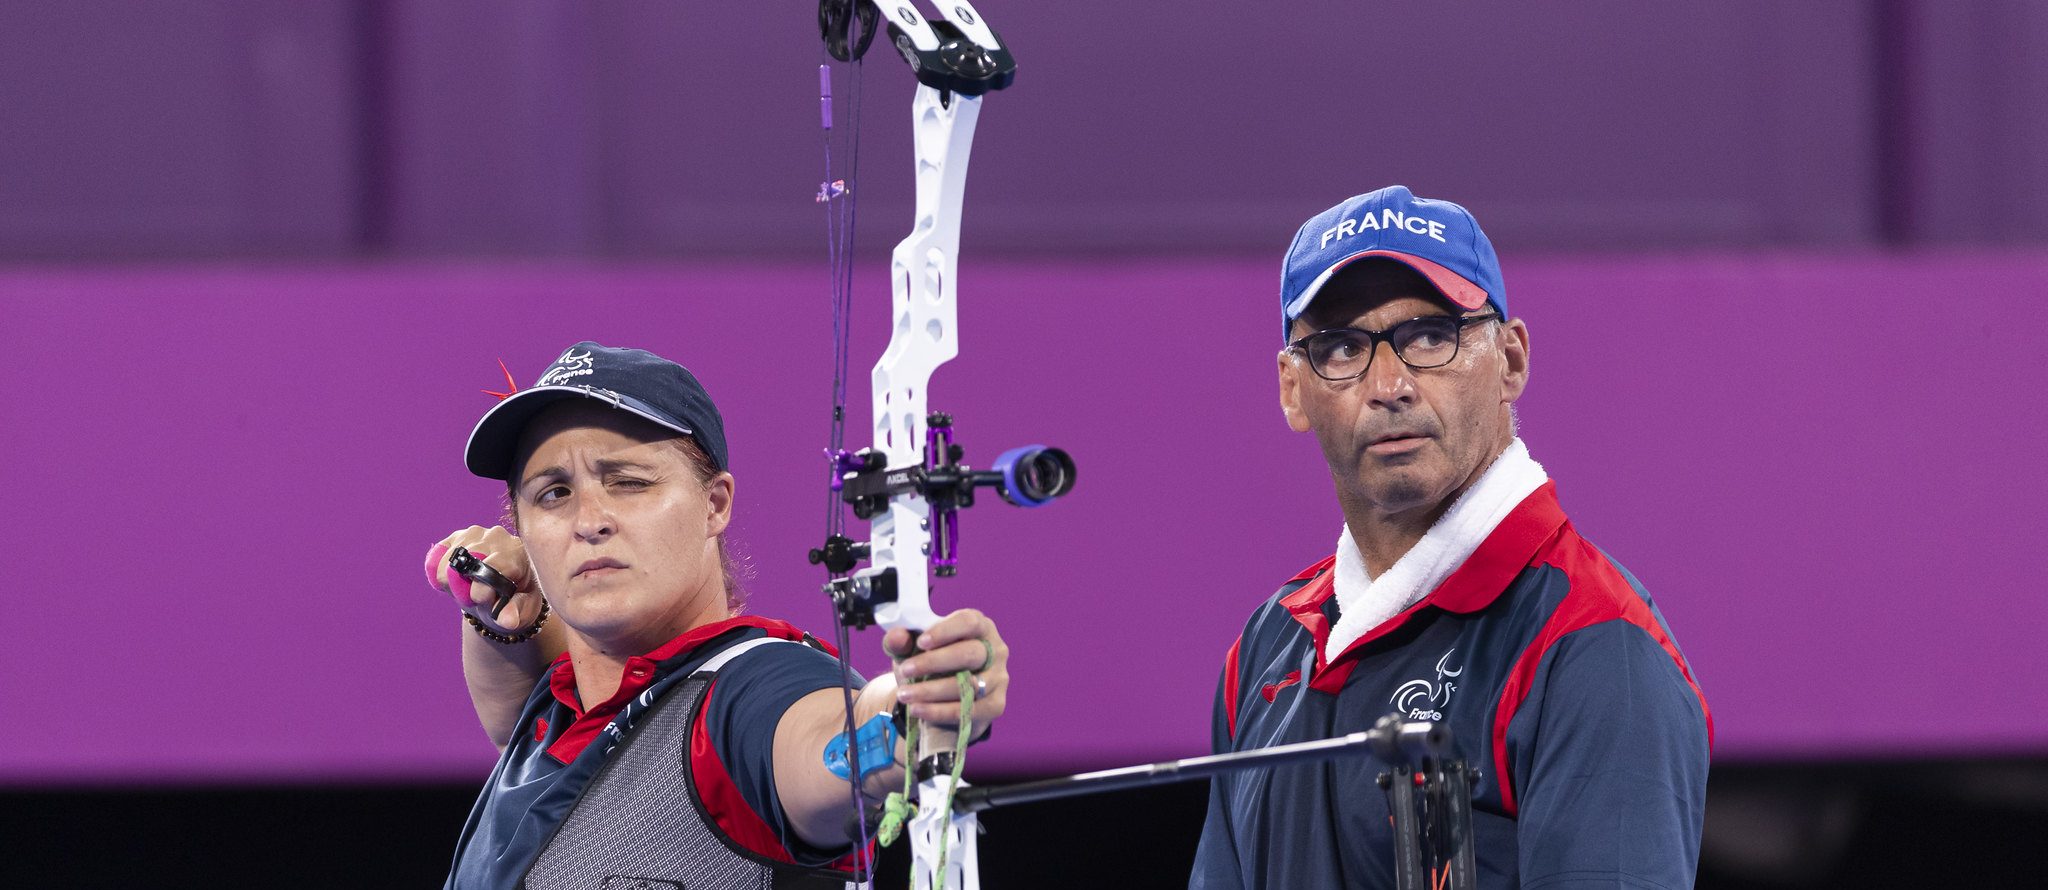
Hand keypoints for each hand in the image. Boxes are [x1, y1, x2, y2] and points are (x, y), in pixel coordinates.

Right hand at [424, 526, 542, 632]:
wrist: (503, 590)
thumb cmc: (518, 598)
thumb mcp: (524, 610)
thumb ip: (515, 613)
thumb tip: (507, 620)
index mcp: (517, 551)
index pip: (494, 564)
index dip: (482, 588)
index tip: (481, 601)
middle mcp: (496, 536)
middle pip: (466, 562)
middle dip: (464, 588)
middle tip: (473, 598)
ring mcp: (473, 534)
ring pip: (446, 565)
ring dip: (453, 585)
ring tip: (469, 589)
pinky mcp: (453, 538)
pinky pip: (433, 561)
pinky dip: (439, 577)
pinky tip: (455, 580)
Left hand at [884, 608, 1006, 733]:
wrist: (941, 700)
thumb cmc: (930, 664)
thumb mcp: (912, 650)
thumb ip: (900, 641)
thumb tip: (897, 637)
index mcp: (979, 626)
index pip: (969, 622)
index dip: (945, 631)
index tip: (920, 643)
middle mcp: (995, 650)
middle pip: (970, 654)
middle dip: (934, 663)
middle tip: (906, 670)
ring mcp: (999, 678)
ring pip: (970, 685)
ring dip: (933, 691)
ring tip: (905, 694)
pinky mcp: (996, 704)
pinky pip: (970, 710)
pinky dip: (940, 711)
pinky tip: (918, 709)